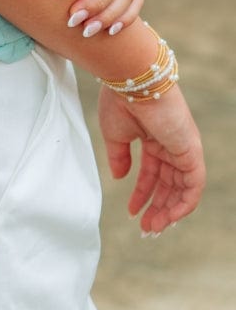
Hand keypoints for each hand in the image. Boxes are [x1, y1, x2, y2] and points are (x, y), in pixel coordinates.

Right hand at [98, 84, 205, 233]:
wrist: (132, 80)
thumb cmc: (121, 100)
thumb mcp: (115, 134)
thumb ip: (119, 157)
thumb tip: (120, 178)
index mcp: (154, 139)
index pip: (153, 173)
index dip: (143, 194)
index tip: (131, 211)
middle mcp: (172, 145)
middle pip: (169, 184)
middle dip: (157, 208)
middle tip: (145, 229)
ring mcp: (183, 148)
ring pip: (182, 188)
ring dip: (169, 211)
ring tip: (153, 227)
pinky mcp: (191, 151)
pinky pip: (194, 185)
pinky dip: (184, 203)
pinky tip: (169, 217)